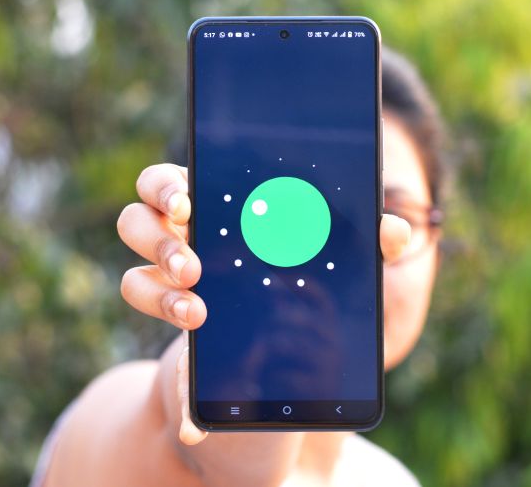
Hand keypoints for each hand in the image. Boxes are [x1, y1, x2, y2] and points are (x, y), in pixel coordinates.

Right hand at [117, 163, 410, 444]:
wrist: (281, 350)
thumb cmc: (307, 276)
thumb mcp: (339, 260)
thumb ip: (367, 242)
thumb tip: (398, 232)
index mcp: (217, 205)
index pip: (172, 181)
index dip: (167, 187)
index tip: (189, 203)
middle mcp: (182, 236)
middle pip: (137, 217)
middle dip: (159, 238)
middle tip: (194, 263)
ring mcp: (170, 278)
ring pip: (132, 272)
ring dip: (157, 286)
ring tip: (197, 307)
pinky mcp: (170, 313)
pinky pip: (143, 306)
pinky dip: (162, 316)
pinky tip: (195, 330)